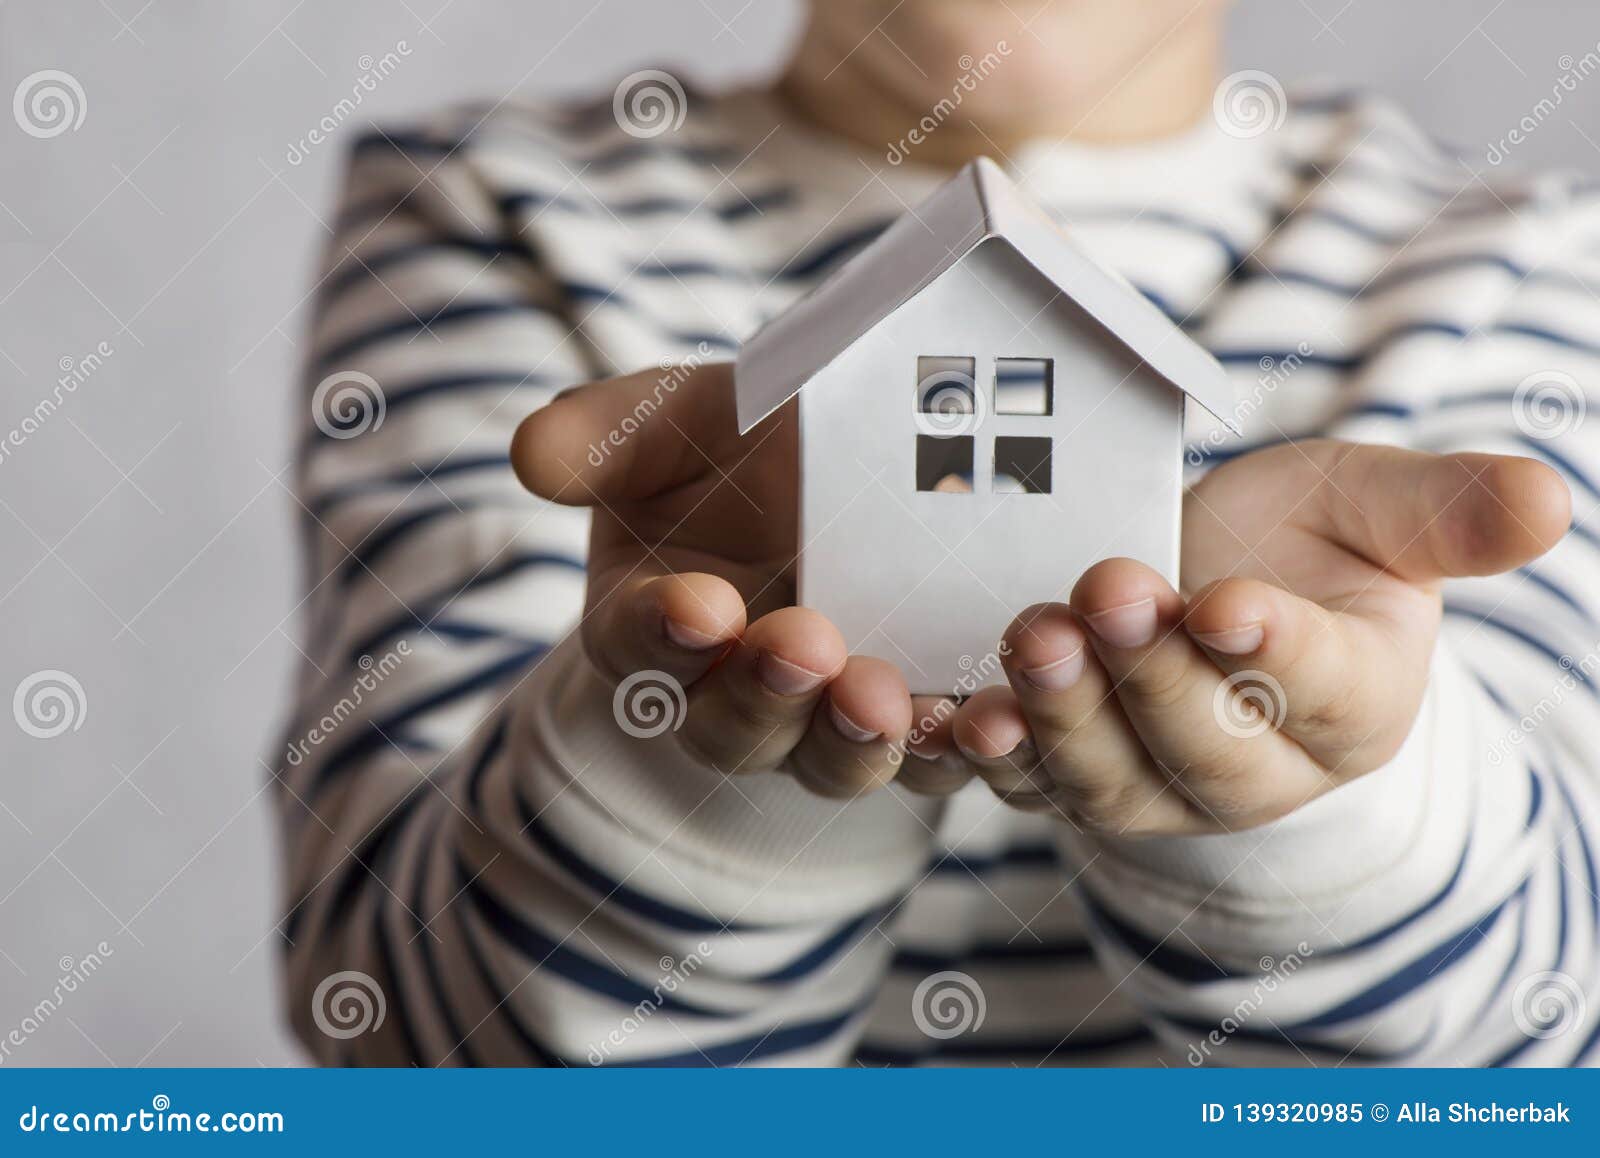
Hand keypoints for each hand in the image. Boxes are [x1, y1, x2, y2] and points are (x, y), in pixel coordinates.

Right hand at [512, 361, 945, 796]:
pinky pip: (937, 755)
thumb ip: (604, 436)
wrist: (853, 455)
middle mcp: (734, 691)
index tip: (698, 604)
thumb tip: (529, 455)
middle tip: (802, 646)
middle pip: (734, 727)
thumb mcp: (674, 419)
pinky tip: (987, 721)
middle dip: (764, 696)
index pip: (637, 643)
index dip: (661, 631)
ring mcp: (829, 717)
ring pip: (833, 759)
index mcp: (654, 622)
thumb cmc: (739, 439)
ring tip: (888, 699)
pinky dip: (960, 748)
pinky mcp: (924, 720)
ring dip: (858, 740)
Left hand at [949, 439, 1570, 832]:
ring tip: (1027, 640)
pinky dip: (979, 754)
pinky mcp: (1064, 775)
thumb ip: (1445, 513)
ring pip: (1105, 778)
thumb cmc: (1305, 545)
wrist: (1213, 590)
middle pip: (1204, 748)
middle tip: (1106, 594)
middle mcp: (1254, 769)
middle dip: (1150, 676)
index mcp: (1351, 704)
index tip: (1231, 607)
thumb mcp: (1376, 510)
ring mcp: (1151, 784)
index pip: (1322, 690)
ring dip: (1060, 715)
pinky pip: (1019, 781)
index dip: (1277, 654)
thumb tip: (1548, 500)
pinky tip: (943, 715)